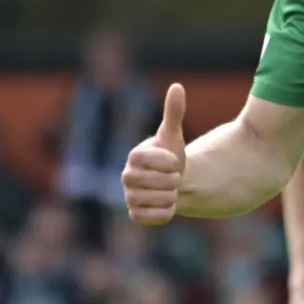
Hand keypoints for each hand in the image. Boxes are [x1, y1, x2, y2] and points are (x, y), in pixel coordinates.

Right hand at [122, 83, 187, 225]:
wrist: (174, 180)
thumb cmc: (171, 155)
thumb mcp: (173, 134)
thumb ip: (173, 112)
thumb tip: (177, 86)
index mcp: (134, 156)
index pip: (150, 160)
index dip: (168, 161)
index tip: (174, 160)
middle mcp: (126, 177)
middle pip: (156, 183)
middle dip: (172, 180)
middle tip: (173, 176)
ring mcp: (129, 197)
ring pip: (159, 200)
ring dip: (172, 195)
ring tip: (169, 189)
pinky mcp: (135, 215)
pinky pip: (156, 217)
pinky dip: (167, 211)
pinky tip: (167, 203)